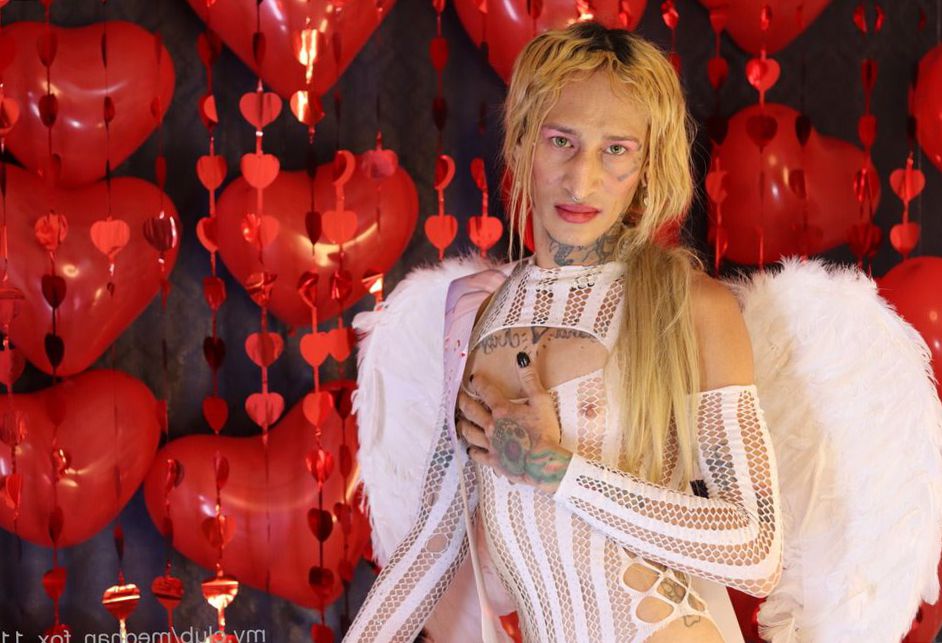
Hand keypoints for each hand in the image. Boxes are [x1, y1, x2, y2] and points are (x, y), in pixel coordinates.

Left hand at [455, 351, 572, 492]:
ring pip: (469, 432)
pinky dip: (472, 451)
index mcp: (502, 410)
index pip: (485, 391)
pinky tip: (470, 450)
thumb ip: (530, 379)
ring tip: (460, 421)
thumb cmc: (544, 431)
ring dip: (463, 425)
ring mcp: (490, 444)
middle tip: (459, 396)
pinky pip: (478, 455)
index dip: (478, 383)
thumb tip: (521, 357)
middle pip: (471, 411)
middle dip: (463, 401)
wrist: (543, 463)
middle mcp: (491, 425)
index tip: (473, 378)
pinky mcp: (493, 461)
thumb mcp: (541, 401)